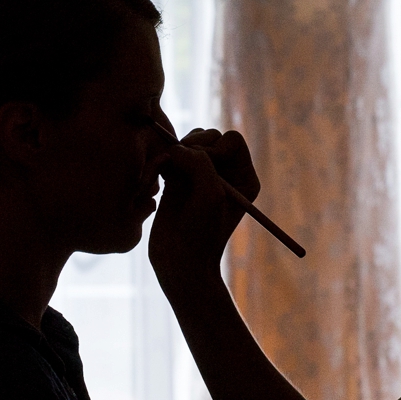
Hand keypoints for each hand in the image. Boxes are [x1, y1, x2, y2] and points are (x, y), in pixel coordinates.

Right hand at [149, 129, 259, 287]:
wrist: (179, 262)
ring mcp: (200, 174)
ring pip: (187, 143)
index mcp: (243, 176)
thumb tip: (177, 148)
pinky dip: (162, 162)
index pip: (232, 140)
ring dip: (175, 154)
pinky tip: (157, 179)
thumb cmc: (201, 233)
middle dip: (192, 148)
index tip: (206, 172)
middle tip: (181, 174)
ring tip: (167, 176)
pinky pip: (170, 155)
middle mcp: (224, 172)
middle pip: (209, 136)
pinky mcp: (178, 179)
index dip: (215, 149)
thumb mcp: (209, 194)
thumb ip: (200, 162)